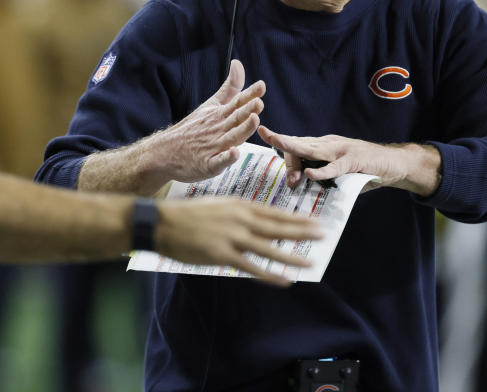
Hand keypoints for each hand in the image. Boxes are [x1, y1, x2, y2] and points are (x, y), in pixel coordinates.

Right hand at [149, 59, 264, 182]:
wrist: (166, 151)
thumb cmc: (193, 128)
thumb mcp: (211, 105)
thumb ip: (229, 88)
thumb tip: (238, 63)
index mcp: (220, 115)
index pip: (237, 103)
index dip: (250, 94)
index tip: (261, 86)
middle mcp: (218, 129)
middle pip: (236, 119)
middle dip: (248, 110)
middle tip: (259, 102)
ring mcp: (213, 147)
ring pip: (231, 137)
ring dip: (242, 129)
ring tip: (253, 120)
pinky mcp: (208, 164)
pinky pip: (218, 161)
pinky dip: (226, 157)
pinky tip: (233, 153)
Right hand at [155, 198, 322, 285]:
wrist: (162, 222)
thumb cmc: (188, 214)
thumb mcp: (219, 205)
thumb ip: (239, 213)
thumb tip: (256, 220)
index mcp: (240, 206)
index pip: (275, 213)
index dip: (297, 218)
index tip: (314, 221)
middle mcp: (241, 219)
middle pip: (279, 227)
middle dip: (304, 231)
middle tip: (324, 235)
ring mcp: (233, 237)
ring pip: (270, 247)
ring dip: (292, 255)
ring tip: (311, 261)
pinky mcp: (223, 255)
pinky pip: (252, 267)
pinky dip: (270, 274)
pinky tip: (284, 280)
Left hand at [257, 126, 441, 195]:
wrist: (394, 163)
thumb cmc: (363, 170)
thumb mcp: (337, 173)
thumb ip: (320, 178)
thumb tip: (301, 186)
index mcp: (324, 146)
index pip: (298, 146)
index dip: (283, 148)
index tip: (267, 143)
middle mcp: (330, 144)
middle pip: (301, 143)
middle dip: (281, 138)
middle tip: (263, 132)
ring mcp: (342, 150)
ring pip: (314, 149)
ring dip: (295, 148)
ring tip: (277, 141)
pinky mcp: (355, 160)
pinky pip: (336, 166)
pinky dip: (322, 171)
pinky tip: (310, 173)